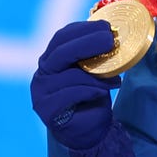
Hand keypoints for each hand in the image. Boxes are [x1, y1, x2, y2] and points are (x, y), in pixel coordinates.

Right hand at [31, 20, 121, 148]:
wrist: (90, 130)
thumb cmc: (92, 96)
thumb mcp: (95, 70)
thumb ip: (95, 55)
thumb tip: (114, 35)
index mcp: (51, 59)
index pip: (62, 37)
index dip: (83, 29)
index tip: (106, 27)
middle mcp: (42, 73)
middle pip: (62, 52)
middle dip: (88, 43)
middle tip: (110, 40)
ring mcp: (41, 91)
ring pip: (70, 74)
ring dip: (96, 75)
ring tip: (114, 79)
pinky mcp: (47, 109)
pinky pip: (71, 94)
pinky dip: (90, 90)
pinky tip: (102, 92)